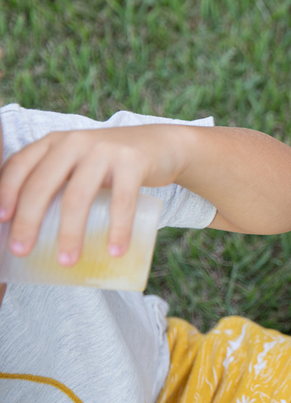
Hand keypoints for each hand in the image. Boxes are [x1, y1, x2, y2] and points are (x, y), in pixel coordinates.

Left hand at [0, 126, 184, 265]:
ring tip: (68, 261)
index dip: (5, 192)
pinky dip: (118, 229)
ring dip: (70, 234)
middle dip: (28, 221)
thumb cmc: (112, 163)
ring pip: (77, 196)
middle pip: (43, 185)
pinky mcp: (134, 161)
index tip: (0, 221)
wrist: (162, 145)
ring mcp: (105, 150)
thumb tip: (28, 232)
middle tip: (22, 251)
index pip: (20, 165)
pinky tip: (115, 250)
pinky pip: (122, 200)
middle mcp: (76, 142)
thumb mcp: (79, 161)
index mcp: (56, 142)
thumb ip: (57, 180)